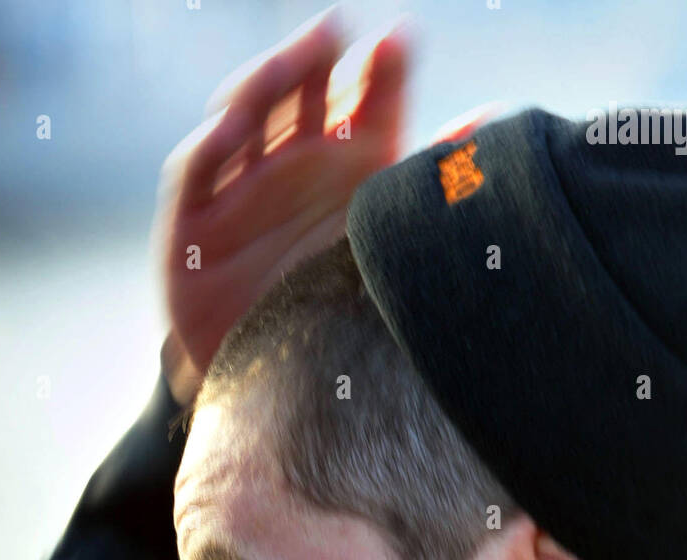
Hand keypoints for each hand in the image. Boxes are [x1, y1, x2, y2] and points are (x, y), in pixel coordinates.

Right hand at [153, 6, 413, 401]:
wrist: (275, 395)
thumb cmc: (341, 321)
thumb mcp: (393, 253)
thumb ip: (436, 186)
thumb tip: (494, 124)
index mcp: (348, 172)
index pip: (363, 103)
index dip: (378, 70)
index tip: (399, 41)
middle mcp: (293, 171)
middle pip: (299, 94)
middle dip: (316, 58)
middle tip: (339, 31)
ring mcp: (239, 191)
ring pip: (244, 117)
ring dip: (265, 82)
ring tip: (294, 59)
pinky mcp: (191, 227)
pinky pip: (193, 173)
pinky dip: (207, 146)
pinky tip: (230, 127)